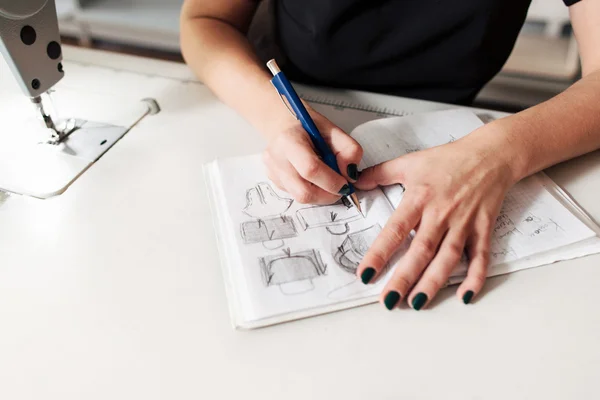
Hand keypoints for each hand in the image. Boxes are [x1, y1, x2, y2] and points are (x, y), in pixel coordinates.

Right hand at [262, 107, 362, 203]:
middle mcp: (276, 159)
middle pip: (304, 192)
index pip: (310, 169)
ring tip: (326, 180)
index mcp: (289, 140)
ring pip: (301, 198)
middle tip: (340, 187)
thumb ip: (349, 150)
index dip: (332, 182)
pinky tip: (313, 178)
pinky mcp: (274, 182)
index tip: (346, 184)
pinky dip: (311, 191)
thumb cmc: (307, 127)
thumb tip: (351, 175)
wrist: (283, 125)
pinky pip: (296, 195)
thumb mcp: (334, 131)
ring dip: (321, 195)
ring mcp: (272, 172)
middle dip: (327, 195)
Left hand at [355, 127, 517, 309]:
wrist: (490, 153)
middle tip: (388, 301)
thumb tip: (353, 180)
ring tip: (417, 303)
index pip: (395, 230)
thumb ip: (380, 173)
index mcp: (419, 198)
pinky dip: (475, 277)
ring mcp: (464, 223)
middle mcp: (441, 214)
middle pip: (421, 250)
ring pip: (448, 258)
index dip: (379, 253)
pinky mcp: (483, 228)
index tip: (365, 274)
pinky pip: (480, 256)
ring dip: (433, 282)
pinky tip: (464, 296)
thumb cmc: (448, 159)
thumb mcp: (410, 162)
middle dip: (404, 278)